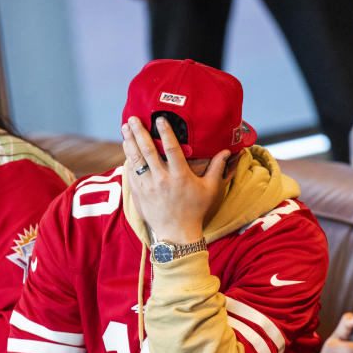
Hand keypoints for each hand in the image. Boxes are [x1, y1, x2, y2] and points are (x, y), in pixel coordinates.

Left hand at [122, 116, 230, 243]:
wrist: (177, 234)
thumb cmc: (195, 211)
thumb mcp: (210, 190)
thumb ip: (217, 168)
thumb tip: (226, 150)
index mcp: (180, 176)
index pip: (171, 149)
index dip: (166, 132)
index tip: (160, 118)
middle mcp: (162, 180)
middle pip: (148, 151)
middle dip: (140, 132)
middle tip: (133, 118)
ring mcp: (148, 187)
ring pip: (136, 160)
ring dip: (130, 142)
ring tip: (125, 128)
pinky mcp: (139, 194)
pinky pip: (131, 173)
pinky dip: (128, 159)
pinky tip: (126, 147)